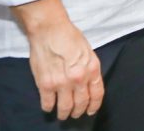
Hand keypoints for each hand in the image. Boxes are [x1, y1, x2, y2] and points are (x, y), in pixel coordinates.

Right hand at [12, 0, 103, 119]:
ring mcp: (62, 83)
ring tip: (62, 114)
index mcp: (92, 68)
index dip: (94, 105)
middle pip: (81, 103)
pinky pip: (48, 103)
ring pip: (65, 107)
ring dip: (64, 113)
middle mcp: (79, 78)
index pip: (97, 94)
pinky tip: (49, 106)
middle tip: (75, 114)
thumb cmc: (69, 36)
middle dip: (78, 111)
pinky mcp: (45, 84)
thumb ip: (89, 68)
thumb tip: (88, 83)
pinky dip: (48, 107)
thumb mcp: (88, 51)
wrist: (50, 29)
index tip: (90, 111)